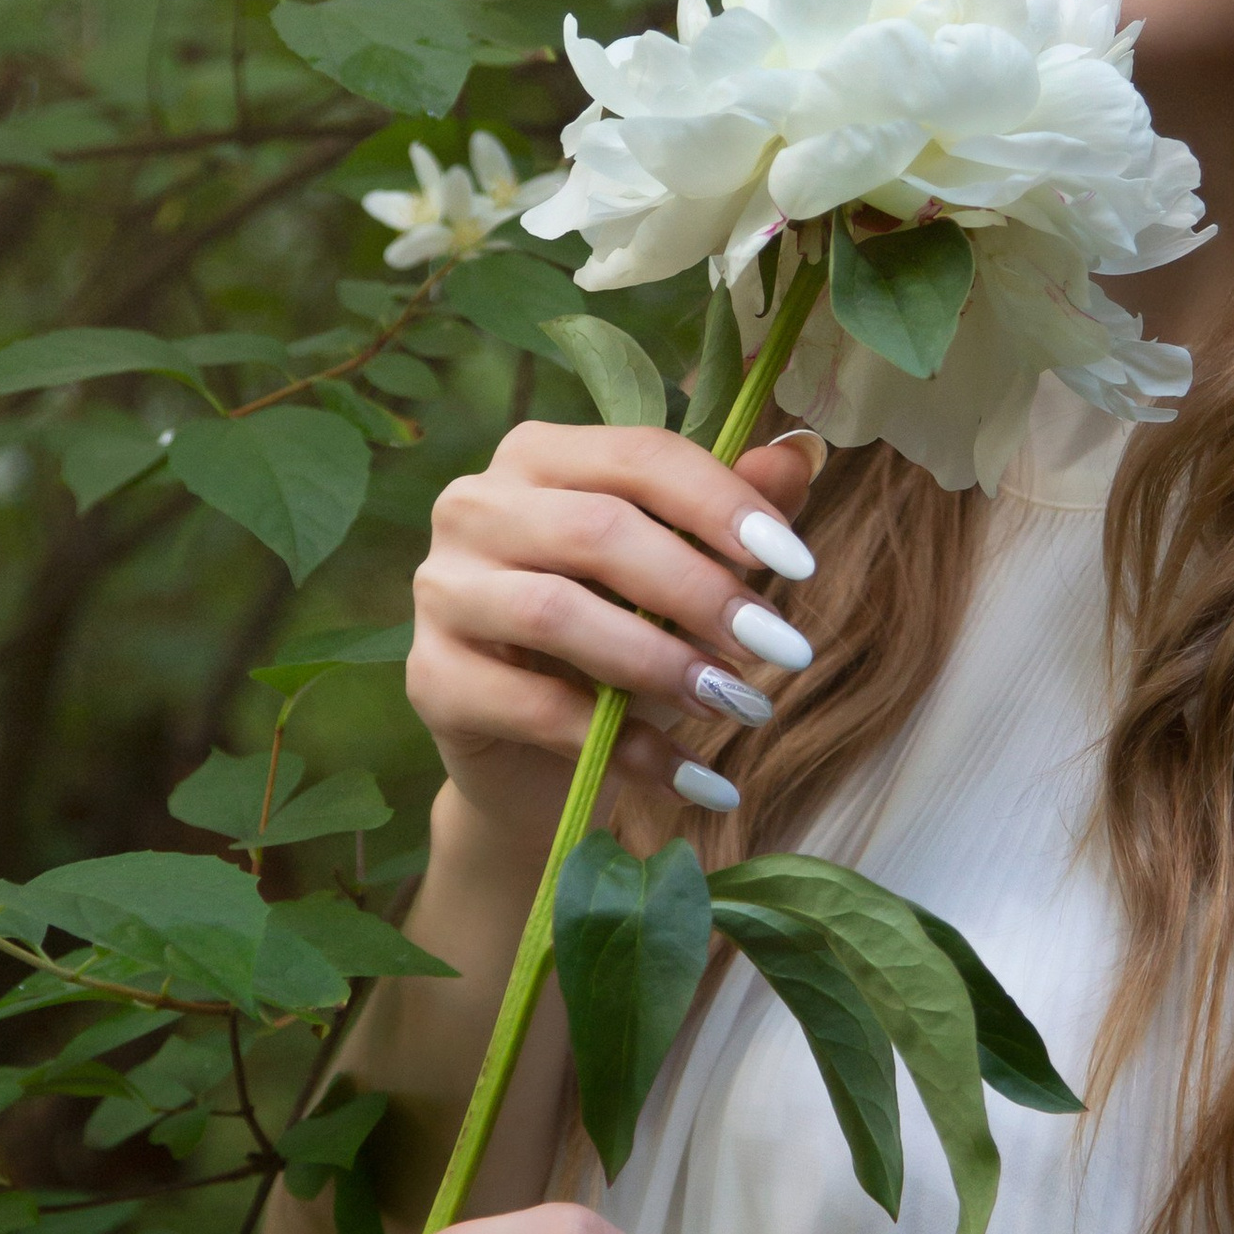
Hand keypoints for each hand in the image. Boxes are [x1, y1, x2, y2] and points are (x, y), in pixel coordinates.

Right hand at [406, 418, 822, 826]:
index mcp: (539, 455)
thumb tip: (802, 454)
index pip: (639, 455)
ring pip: (556, 612)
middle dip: (701, 591)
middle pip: (597, 529)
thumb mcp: (684, 578)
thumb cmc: (619, 647)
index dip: (724, 504)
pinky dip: (624, 747)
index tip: (800, 565)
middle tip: (780, 648)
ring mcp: (440, 591)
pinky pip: (535, 709)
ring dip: (661, 663)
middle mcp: (474, 505)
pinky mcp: (431, 678)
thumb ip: (733, 514)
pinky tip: (694, 779)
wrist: (541, 767)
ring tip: (737, 703)